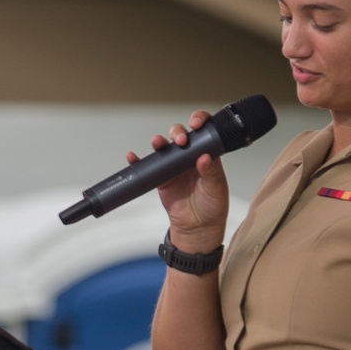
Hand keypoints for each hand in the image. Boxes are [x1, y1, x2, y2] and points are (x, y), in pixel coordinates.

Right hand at [126, 110, 228, 247]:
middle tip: (180, 140)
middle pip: (181, 135)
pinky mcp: (162, 178)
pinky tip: (134, 157)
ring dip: (159, 142)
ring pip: (164, 147)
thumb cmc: (212, 207)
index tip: (196, 123)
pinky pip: (149, 166)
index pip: (204, 131)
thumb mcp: (216, 189)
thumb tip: (204, 157)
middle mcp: (190, 157)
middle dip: (178, 132)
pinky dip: (139, 160)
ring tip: (157, 143)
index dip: (199, 121)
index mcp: (207, 154)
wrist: (197, 228)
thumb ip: (210, 172)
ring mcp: (174, 166)